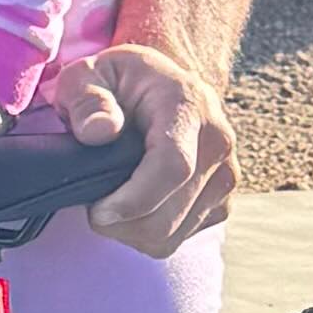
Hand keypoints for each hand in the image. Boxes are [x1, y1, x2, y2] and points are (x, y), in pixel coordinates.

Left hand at [43, 39, 237, 250]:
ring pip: (173, 234)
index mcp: (188, 104)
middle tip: (93, 207)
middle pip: (171, 212)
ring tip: (110, 203)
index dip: (133, 200)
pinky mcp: (222, 201)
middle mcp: (218, 141)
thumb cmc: (118, 83)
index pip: (173, 166)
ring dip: (131, 232)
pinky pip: (180, 239)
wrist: (160, 87)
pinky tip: (133, 207)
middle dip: (122, 223)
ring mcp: (225, 175)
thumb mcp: (87, 74)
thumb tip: (100, 131)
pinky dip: (148, 235)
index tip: (98, 211)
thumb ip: (86, 98)